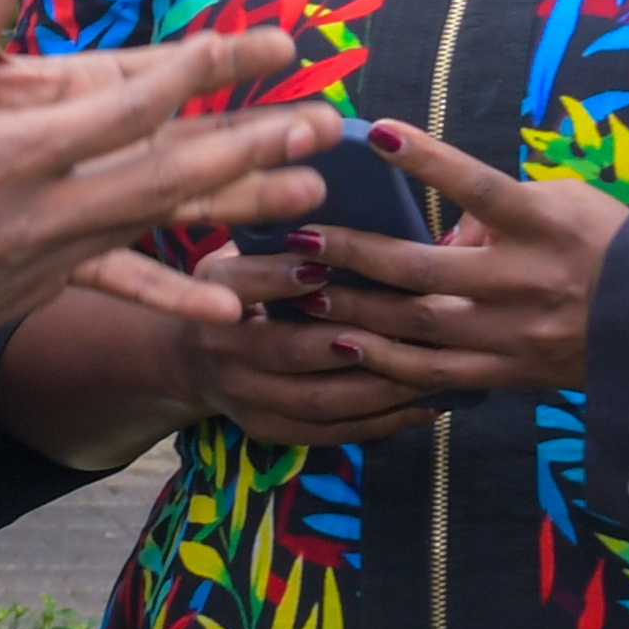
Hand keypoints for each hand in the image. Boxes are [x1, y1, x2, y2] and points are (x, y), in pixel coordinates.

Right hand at [0, 0, 313, 365]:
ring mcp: (35, 264)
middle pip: (167, 171)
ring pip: (156, 228)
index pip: (121, 103)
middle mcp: (35, 213)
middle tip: (323, 117)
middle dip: (250, 139)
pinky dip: (171, 297)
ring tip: (310, 192)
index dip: (194, 70)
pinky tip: (230, 309)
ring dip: (236, 206)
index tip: (252, 43)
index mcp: (3, 151)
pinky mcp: (23, 296)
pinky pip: (113, 290)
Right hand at [168, 243, 449, 452]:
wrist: (191, 357)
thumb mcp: (242, 248)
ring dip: (383, 386)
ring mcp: (244, 398)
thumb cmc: (239, 286)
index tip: (328, 265)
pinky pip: (333, 431)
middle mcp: (221, 349)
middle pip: (293, 349)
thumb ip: (281, 233)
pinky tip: (428, 404)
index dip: (286, 277)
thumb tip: (340, 196)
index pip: (246, 283)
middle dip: (359, 338)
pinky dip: (383, 420)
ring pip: (321, 398)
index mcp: (215, 291)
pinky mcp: (268, 430)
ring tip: (437, 366)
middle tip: (417, 323)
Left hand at [298, 120, 625, 401]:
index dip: (430, 162)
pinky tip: (347, 348)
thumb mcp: (560, 203)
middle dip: (355, 253)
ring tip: (304, 296)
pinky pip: (437, 374)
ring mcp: (512, 333)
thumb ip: (496, 208)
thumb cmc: (603, 244)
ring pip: (419, 326)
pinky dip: (388, 362)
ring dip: (356, 310)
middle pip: (424, 268)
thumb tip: (438, 225)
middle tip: (297, 238)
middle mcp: (524, 280)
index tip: (381, 134)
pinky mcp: (507, 373)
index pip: (480, 185)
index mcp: (543, 225)